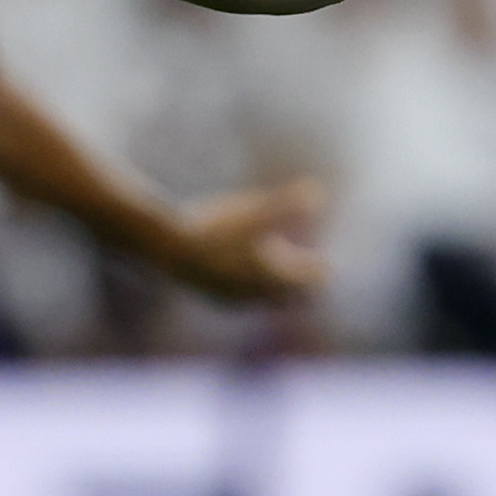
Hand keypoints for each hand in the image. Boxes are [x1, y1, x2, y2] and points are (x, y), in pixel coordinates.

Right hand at [158, 178, 325, 302]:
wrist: (168, 248)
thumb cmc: (215, 227)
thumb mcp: (254, 211)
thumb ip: (286, 204)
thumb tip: (318, 193)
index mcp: (273, 276)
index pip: (310, 284)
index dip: (319, 272)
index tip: (327, 265)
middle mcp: (256, 295)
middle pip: (290, 298)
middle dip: (300, 285)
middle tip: (311, 274)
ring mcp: (234, 300)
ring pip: (264, 302)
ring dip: (274, 289)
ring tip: (277, 273)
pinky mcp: (214, 299)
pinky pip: (242, 302)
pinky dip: (251, 290)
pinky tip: (243, 277)